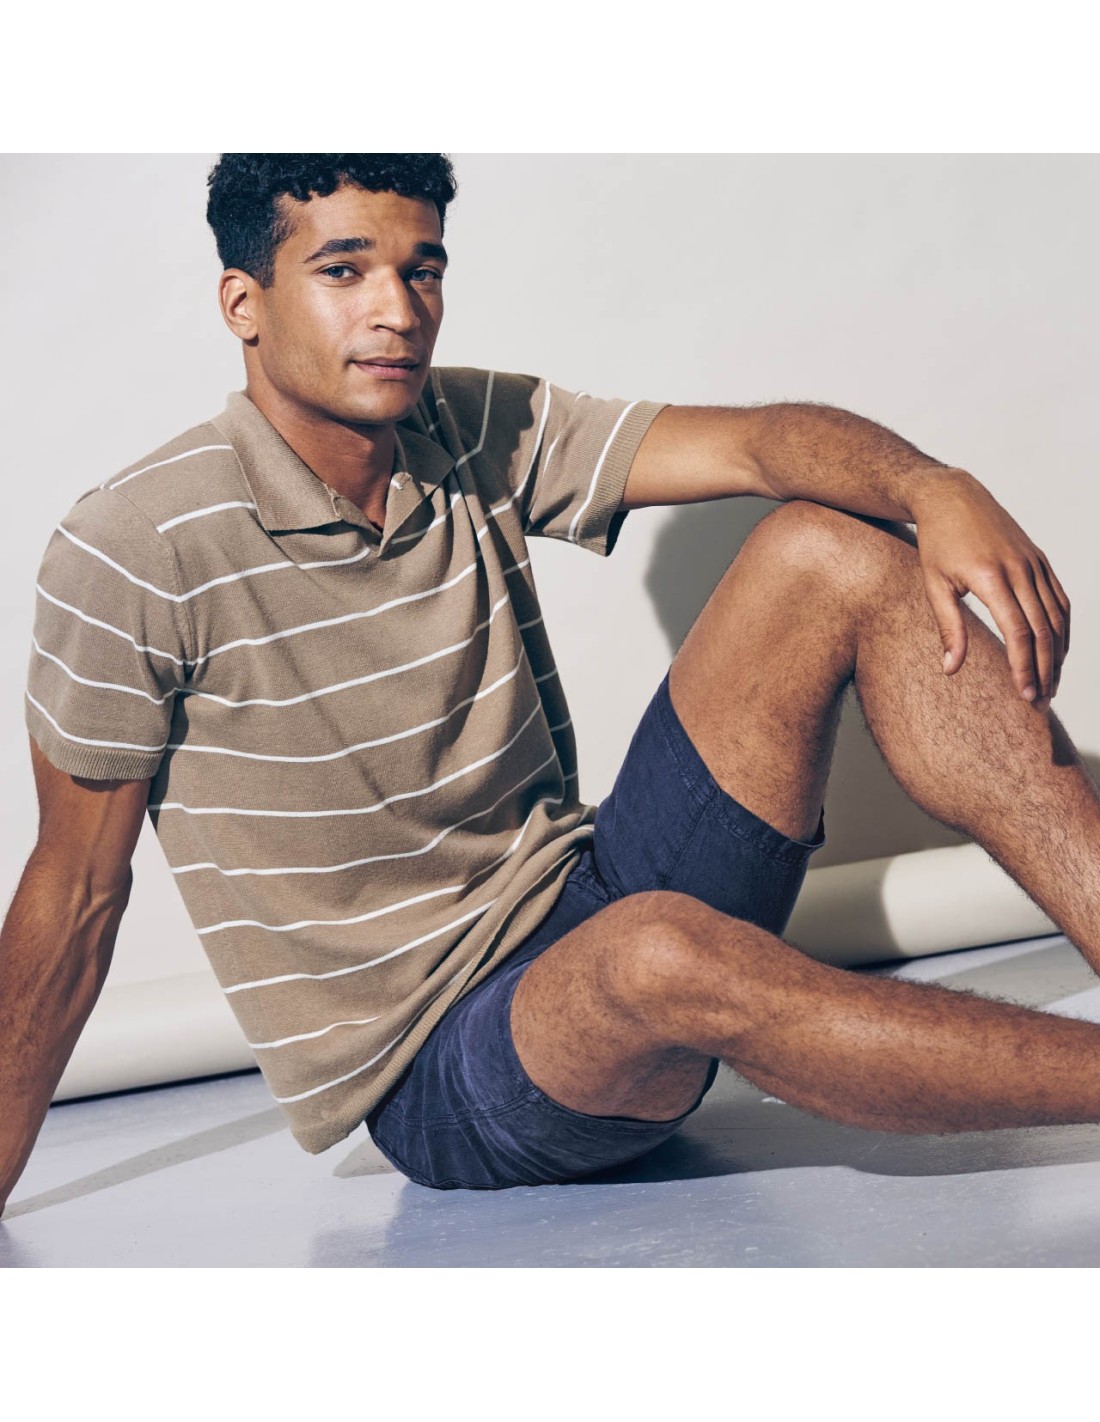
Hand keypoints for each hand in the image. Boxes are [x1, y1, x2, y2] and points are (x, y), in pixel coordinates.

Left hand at [912, 470, 1069, 707]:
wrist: (954, 497)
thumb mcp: (934, 585)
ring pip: (1058, 617)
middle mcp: (1020, 569)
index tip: (1025, 693)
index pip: (1019, 631)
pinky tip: (1058, 652)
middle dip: (1045, 669)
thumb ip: (948, 628)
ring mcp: (1034, 563)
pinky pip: (1060, 599)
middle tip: (1040, 700)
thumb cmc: (938, 543)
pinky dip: (1063, 628)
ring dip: (1058, 654)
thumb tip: (951, 670)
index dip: (1025, 665)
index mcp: (991, 577)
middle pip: (1044, 629)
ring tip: (1051, 685)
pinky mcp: (1040, 560)